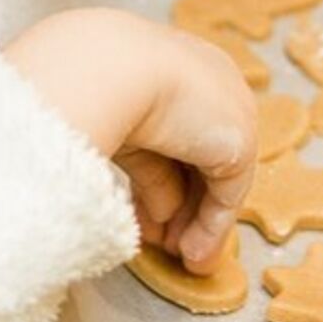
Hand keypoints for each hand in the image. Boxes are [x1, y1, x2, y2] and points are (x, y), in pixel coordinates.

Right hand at [1, 8, 257, 274]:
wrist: (103, 69)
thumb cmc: (85, 84)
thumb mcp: (112, 126)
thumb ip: (140, 166)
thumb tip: (155, 209)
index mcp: (171, 64)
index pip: (174, 132)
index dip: (159, 179)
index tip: (146, 214)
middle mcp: (205, 82)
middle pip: (195, 157)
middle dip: (178, 205)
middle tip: (164, 243)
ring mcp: (226, 110)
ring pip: (213, 179)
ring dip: (194, 223)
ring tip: (180, 257)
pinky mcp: (237, 143)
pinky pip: (225, 195)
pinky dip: (210, 228)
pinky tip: (193, 254)